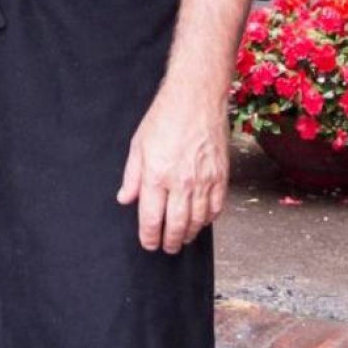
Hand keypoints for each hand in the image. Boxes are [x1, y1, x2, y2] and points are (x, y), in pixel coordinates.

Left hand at [116, 85, 228, 254]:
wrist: (196, 99)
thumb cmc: (164, 117)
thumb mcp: (138, 145)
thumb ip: (132, 176)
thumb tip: (125, 199)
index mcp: (157, 175)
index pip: (151, 219)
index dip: (149, 237)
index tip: (148, 244)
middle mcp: (182, 182)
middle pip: (176, 225)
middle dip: (170, 242)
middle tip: (167, 248)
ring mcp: (205, 181)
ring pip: (198, 220)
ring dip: (189, 234)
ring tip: (183, 239)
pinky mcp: (221, 176)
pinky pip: (217, 207)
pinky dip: (209, 218)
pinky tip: (202, 221)